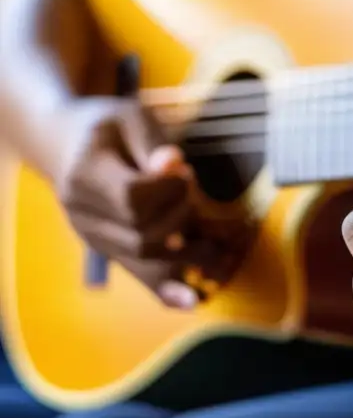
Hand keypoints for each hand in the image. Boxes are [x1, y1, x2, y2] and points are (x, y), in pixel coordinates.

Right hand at [54, 96, 239, 308]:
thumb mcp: (130, 117)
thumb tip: (173, 165)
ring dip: (188, 252)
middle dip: (181, 217)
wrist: (66, 144)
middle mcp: (82, 214)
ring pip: (143, 258)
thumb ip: (153, 143)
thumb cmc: (108, 127)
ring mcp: (93, 236)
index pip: (132, 198)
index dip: (168, 190)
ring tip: (220, 247)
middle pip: (141, 232)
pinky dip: (166, 289)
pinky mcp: (108, 249)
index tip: (185, 172)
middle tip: (195, 194)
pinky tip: (193, 300)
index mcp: (83, 175)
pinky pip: (136, 275)